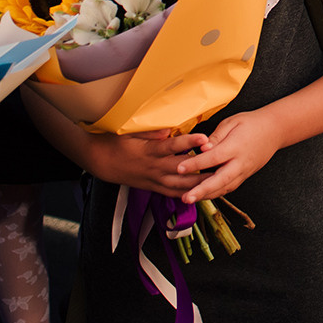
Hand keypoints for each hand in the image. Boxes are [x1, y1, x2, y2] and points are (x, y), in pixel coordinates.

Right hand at [82, 127, 209, 197]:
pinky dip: (187, 193)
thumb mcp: (129, 131)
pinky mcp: (153, 187)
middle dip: (202, 168)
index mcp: (149, 151)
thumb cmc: (116, 141)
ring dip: (198, 183)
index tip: (204, 138)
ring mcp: (154, 180)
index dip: (189, 143)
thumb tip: (168, 129)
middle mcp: (153, 168)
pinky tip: (201, 192)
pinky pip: (172, 192)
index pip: (172, 146)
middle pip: (181, 170)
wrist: (101, 161)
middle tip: (221, 164)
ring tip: (218, 180)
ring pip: (179, 185)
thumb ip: (150, 131)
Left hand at [176, 109, 284, 203]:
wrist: (275, 130)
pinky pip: (229, 187)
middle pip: (220, 180)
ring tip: (189, 199)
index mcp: (236, 146)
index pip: (213, 157)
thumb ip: (216, 136)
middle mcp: (241, 162)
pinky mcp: (245, 176)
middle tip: (186, 198)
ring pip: (224, 188)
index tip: (179, 168)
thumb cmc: (251, 123)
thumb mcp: (232, 122)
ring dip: (206, 195)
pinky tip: (203, 195)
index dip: (196, 163)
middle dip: (201, 190)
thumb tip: (202, 148)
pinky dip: (215, 193)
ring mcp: (244, 171)